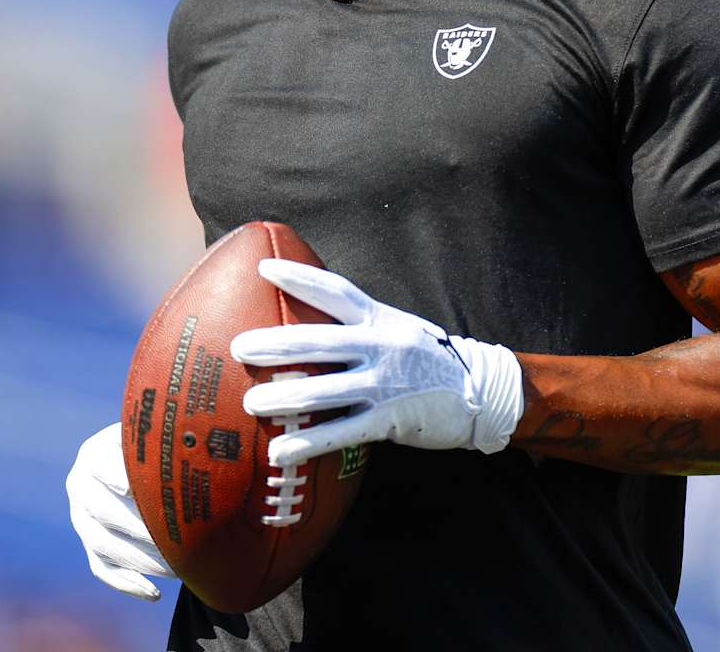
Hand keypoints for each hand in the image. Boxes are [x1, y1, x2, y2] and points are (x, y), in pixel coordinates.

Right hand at [65, 422, 175, 600]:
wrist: (143, 464)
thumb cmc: (159, 446)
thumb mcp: (157, 435)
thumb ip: (167, 438)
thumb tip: (194, 448)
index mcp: (95, 455)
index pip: (102, 466)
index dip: (117, 477)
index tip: (135, 488)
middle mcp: (81, 487)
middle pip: (104, 511)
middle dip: (140, 527)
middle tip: (175, 537)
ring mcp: (83, 520)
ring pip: (105, 545)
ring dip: (141, 559)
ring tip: (178, 566)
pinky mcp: (92, 546)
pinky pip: (104, 570)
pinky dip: (128, 583)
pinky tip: (156, 593)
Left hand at [230, 259, 524, 467]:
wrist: (481, 392)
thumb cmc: (428, 361)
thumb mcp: (399, 330)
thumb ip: (362, 327)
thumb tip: (313, 328)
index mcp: (380, 319)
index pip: (335, 291)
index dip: (299, 278)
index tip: (264, 267)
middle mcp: (380, 346)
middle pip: (318, 342)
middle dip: (275, 345)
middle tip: (238, 347)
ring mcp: (385, 383)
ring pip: (323, 390)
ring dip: (282, 397)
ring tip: (250, 402)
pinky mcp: (389, 419)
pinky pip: (340, 432)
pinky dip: (307, 442)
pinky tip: (280, 451)